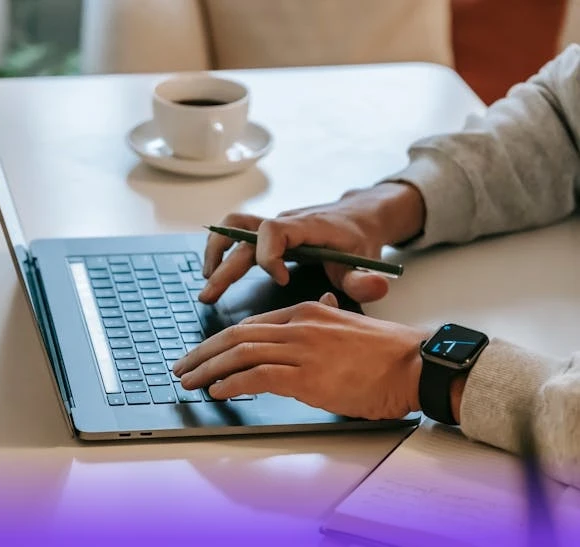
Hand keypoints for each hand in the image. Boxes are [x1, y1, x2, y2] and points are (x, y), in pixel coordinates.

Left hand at [173, 296, 430, 419]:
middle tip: (182, 368)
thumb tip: (310, 325)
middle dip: (203, 353)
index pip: (250, 325)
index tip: (202, 355)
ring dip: (209, 369)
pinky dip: (232, 383)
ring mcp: (302, 349)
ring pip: (240, 353)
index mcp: (306, 312)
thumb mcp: (347, 327)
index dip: (219, 341)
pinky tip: (218, 391)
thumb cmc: (387, 353)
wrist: (416, 364)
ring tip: (190, 382)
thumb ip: (323, 323)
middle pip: (236, 336)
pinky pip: (258, 375)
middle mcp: (299, 326)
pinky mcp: (308, 376)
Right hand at [200, 182, 424, 304]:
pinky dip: (222, 250)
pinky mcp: (267, 234)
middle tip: (209, 295)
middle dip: (225, 266)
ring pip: (233, 227)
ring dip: (215, 251)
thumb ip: (366, 278)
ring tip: (206, 281)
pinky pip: (236, 234)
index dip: (270, 256)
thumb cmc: (359, 240)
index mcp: (307, 226)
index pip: (274, 231)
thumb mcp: (367, 260)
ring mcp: (273, 226)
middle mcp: (284, 222)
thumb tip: (376, 288)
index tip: (281, 280)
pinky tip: (215, 274)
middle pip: (243, 234)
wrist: (359, 216)